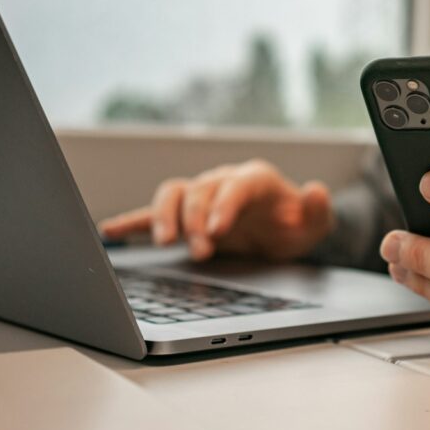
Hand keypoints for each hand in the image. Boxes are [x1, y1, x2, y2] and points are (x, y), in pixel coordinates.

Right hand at [99, 160, 333, 261]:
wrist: (282, 230)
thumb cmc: (295, 225)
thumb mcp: (315, 224)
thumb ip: (318, 210)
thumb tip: (316, 191)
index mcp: (255, 179)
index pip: (236, 185)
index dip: (224, 205)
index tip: (218, 230)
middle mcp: (223, 181)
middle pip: (201, 191)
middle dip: (197, 220)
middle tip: (201, 250)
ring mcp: (202, 196)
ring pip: (174, 194)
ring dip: (165, 216)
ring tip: (164, 241)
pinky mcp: (186, 215)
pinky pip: (154, 212)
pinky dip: (133, 220)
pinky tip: (111, 231)